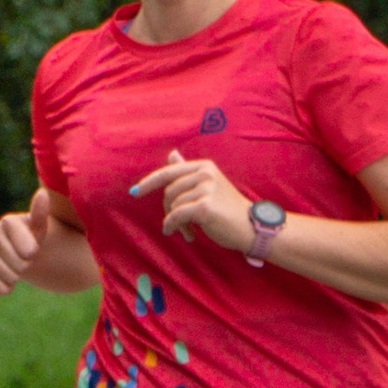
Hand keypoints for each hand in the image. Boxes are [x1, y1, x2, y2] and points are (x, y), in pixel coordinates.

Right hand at [0, 199, 51, 295]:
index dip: (27, 249)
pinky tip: (9, 281)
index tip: (34, 253)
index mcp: (8, 221)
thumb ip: (40, 214)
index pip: (19, 241)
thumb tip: (42, 193)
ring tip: (19, 268)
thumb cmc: (33, 237)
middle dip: (26, 265)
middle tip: (27, 259)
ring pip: (7, 274)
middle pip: (16, 261)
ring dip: (18, 276)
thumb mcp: (40, 227)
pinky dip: (5, 286)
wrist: (20, 251)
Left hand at [130, 148, 253, 253]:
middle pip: (168, 191)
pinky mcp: (205, 206)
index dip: (148, 182)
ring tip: (188, 231)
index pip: (169, 172)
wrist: (252, 227)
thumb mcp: (208, 186)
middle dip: (169, 209)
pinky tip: (181, 234)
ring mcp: (206, 188)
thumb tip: (171, 154)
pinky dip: (174, 226)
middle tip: (179, 225)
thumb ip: (188, 171)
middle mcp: (205, 173)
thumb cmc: (228, 209)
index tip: (134, 192)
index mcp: (204, 166)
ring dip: (176, 221)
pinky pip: (177, 216)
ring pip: (173, 205)